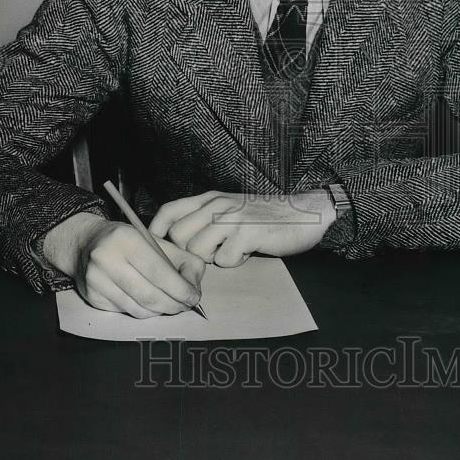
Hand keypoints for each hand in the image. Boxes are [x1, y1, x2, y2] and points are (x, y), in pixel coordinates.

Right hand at [42, 212, 204, 316]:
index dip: (180, 289)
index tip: (194, 298)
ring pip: (138, 309)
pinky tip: (148, 303)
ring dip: (159, 311)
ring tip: (169, 304)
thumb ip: (181, 261)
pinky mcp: (92, 297)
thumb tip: (195, 288)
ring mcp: (96, 281)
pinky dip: (142, 312)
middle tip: (185, 306)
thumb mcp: (156, 241)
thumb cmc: (128, 241)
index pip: (159, 272)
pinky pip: (126, 312)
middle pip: (149, 295)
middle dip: (173, 305)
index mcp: (126, 239)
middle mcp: (107, 259)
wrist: (86, 243)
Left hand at [148, 190, 334, 266]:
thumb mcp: (229, 208)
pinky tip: (247, 251)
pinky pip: (224, 259)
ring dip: (213, 258)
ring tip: (231, 250)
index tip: (158, 248)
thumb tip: (174, 240)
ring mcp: (232, 218)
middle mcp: (217, 204)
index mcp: (210, 198)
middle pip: (179, 237)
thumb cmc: (263, 217)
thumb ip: (204, 218)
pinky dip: (234, 262)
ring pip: (198, 250)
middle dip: (189, 253)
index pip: (169, 211)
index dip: (156, 231)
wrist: (303, 213)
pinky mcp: (247, 233)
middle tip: (211, 254)